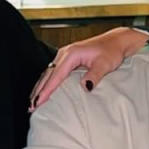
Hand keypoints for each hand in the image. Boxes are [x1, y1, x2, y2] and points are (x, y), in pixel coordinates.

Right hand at [29, 27, 148, 109]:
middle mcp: (65, 53)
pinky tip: (44, 90)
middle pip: (47, 75)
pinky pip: (53, 71)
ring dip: (40, 87)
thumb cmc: (111, 51)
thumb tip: (85, 87)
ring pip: (48, 73)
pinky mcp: (67, 58)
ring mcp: (65, 55)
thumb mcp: (105, 64)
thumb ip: (94, 75)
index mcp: (72, 54)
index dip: (46, 90)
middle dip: (38, 91)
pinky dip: (46, 81)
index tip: (38, 102)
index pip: (55, 76)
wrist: (116, 41)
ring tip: (33, 102)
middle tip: (31, 107)